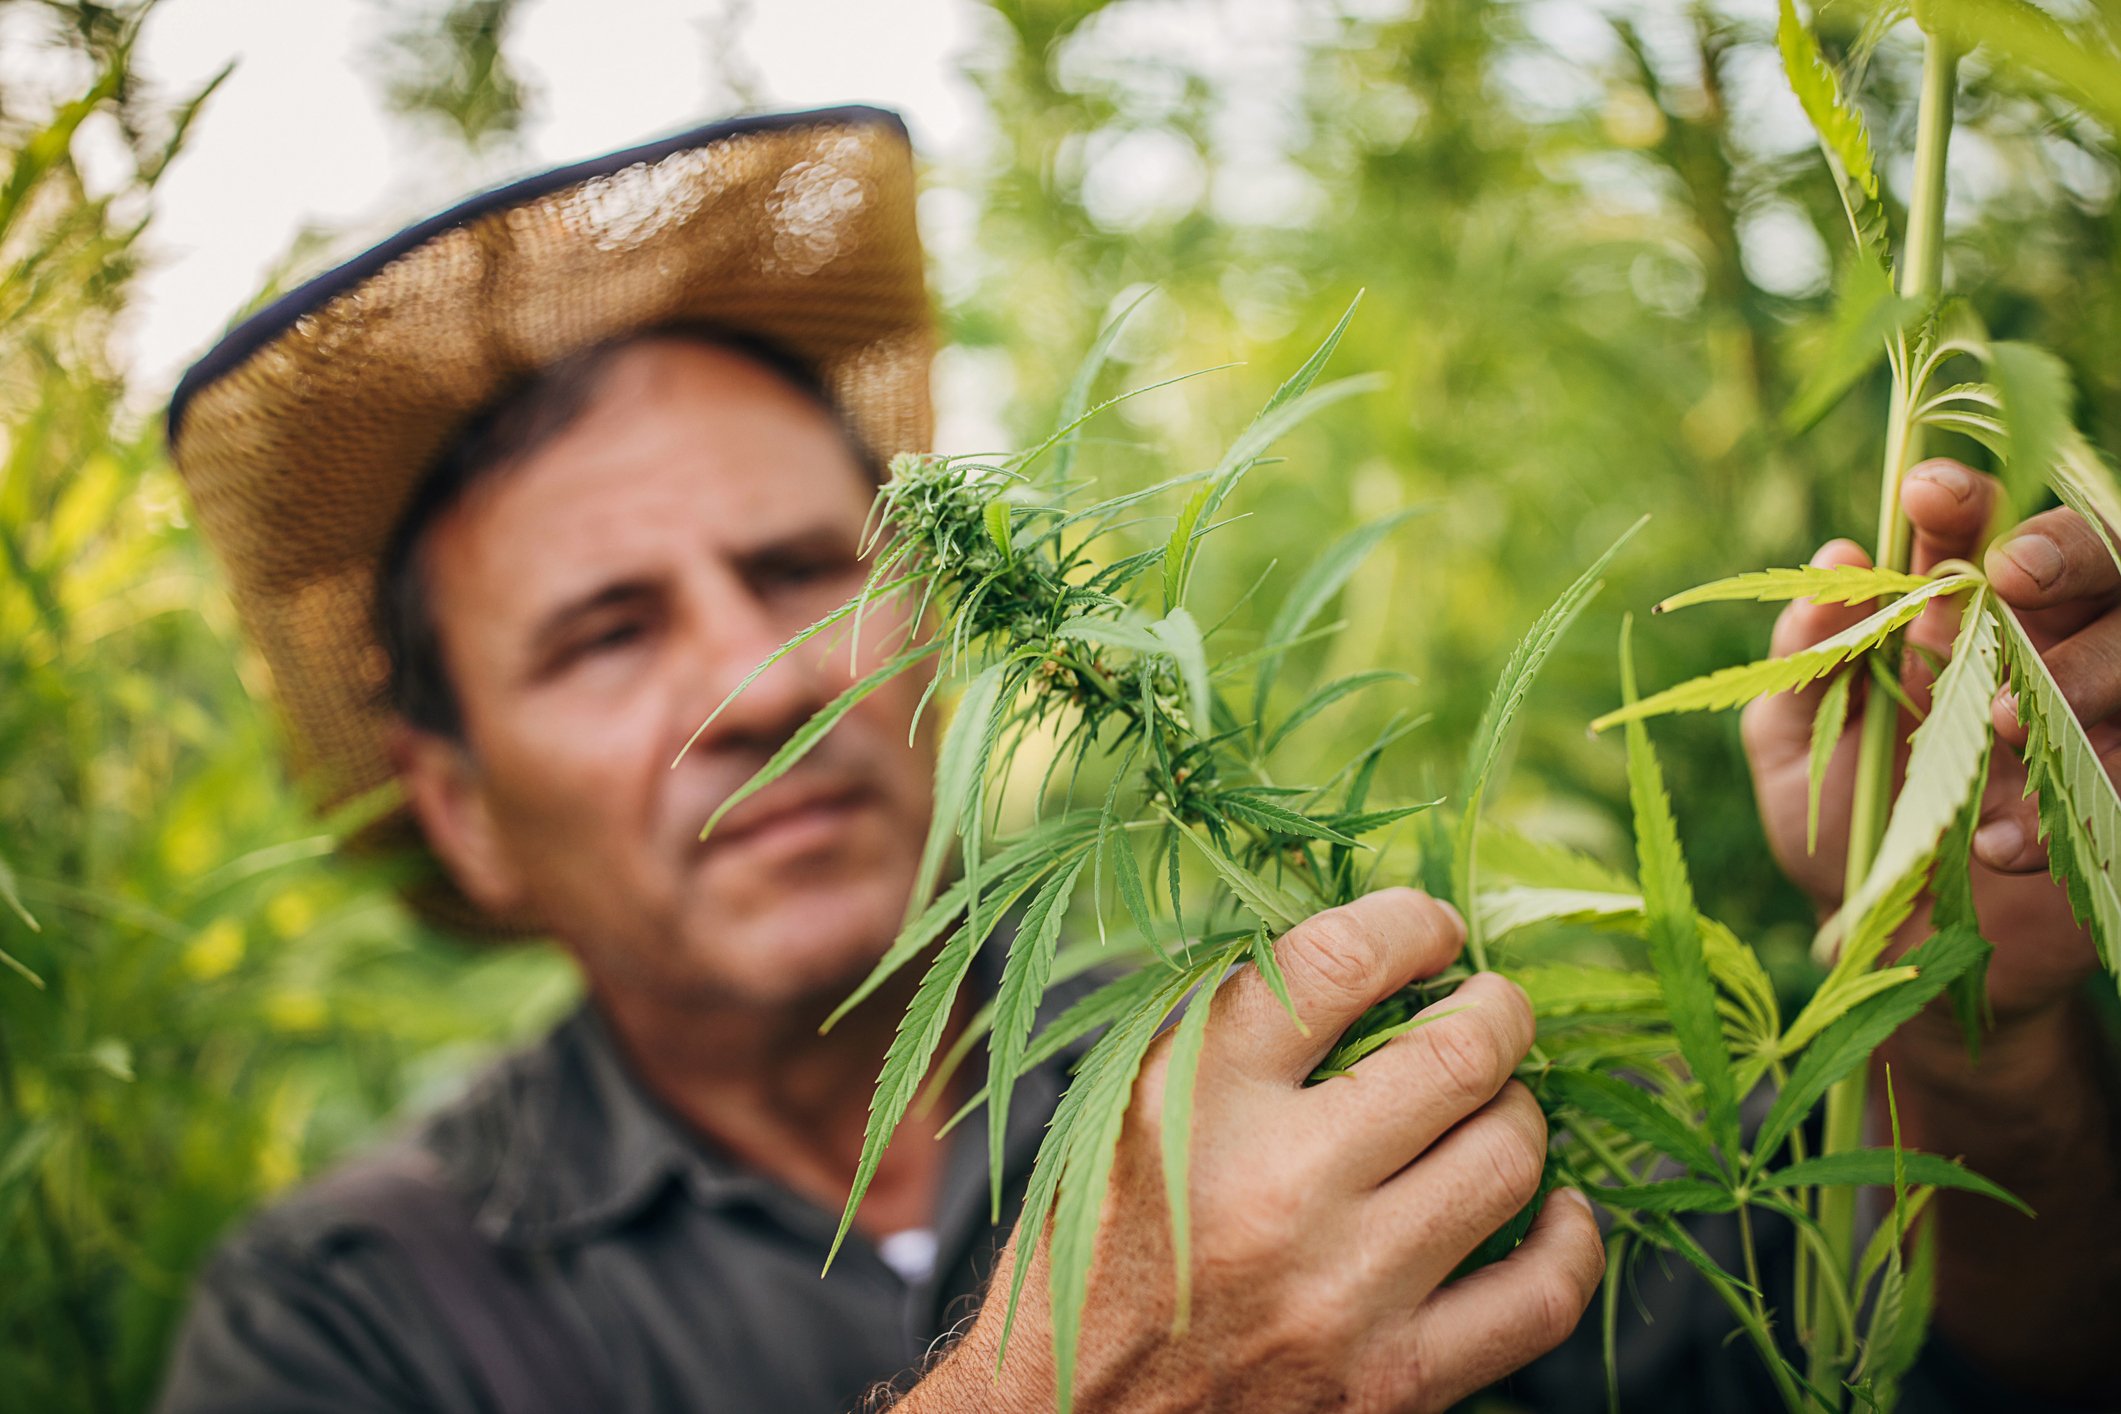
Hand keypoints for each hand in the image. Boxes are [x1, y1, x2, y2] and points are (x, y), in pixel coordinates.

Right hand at [910, 889, 1604, 1412]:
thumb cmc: (1094, 1248)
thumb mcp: (1120, 1107)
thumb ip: (1229, 1031)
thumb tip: (1366, 960)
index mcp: (1194, 1093)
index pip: (1343, 961)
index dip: (1411, 924)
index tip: (1428, 930)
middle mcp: (1278, 1183)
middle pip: (1459, 1053)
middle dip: (1495, 1010)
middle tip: (1489, 1007)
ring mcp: (1346, 1288)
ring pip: (1509, 1157)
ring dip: (1517, 1111)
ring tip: (1492, 1107)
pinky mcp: (1395, 1380)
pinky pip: (1541, 1294)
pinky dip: (1569, 1238)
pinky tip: (1554, 1211)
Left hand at [1742, 458, 2105, 1031]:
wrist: (1894, 949)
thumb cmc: (1842, 829)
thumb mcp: (1795, 750)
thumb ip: (1803, 663)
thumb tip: (1834, 561)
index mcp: (1949, 618)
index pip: (1973, 527)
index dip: (1963, 496)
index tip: (1927, 492)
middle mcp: (2034, 649)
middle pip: (2098, 560)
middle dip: (2064, 552)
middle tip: (2010, 579)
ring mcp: (2092, 720)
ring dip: (2078, 677)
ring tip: (2003, 729)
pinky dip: (2066, 802)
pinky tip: (1996, 843)